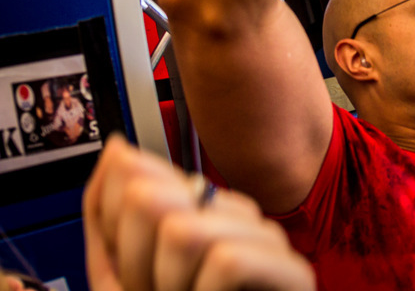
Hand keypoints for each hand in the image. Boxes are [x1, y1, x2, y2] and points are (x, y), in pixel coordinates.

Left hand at [84, 136, 314, 290]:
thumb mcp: (122, 279)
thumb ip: (109, 216)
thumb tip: (119, 149)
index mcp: (198, 210)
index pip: (137, 175)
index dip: (113, 233)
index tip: (127, 273)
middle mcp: (237, 215)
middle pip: (150, 198)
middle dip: (133, 263)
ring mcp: (269, 242)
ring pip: (186, 230)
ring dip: (166, 286)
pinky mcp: (295, 274)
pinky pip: (227, 261)